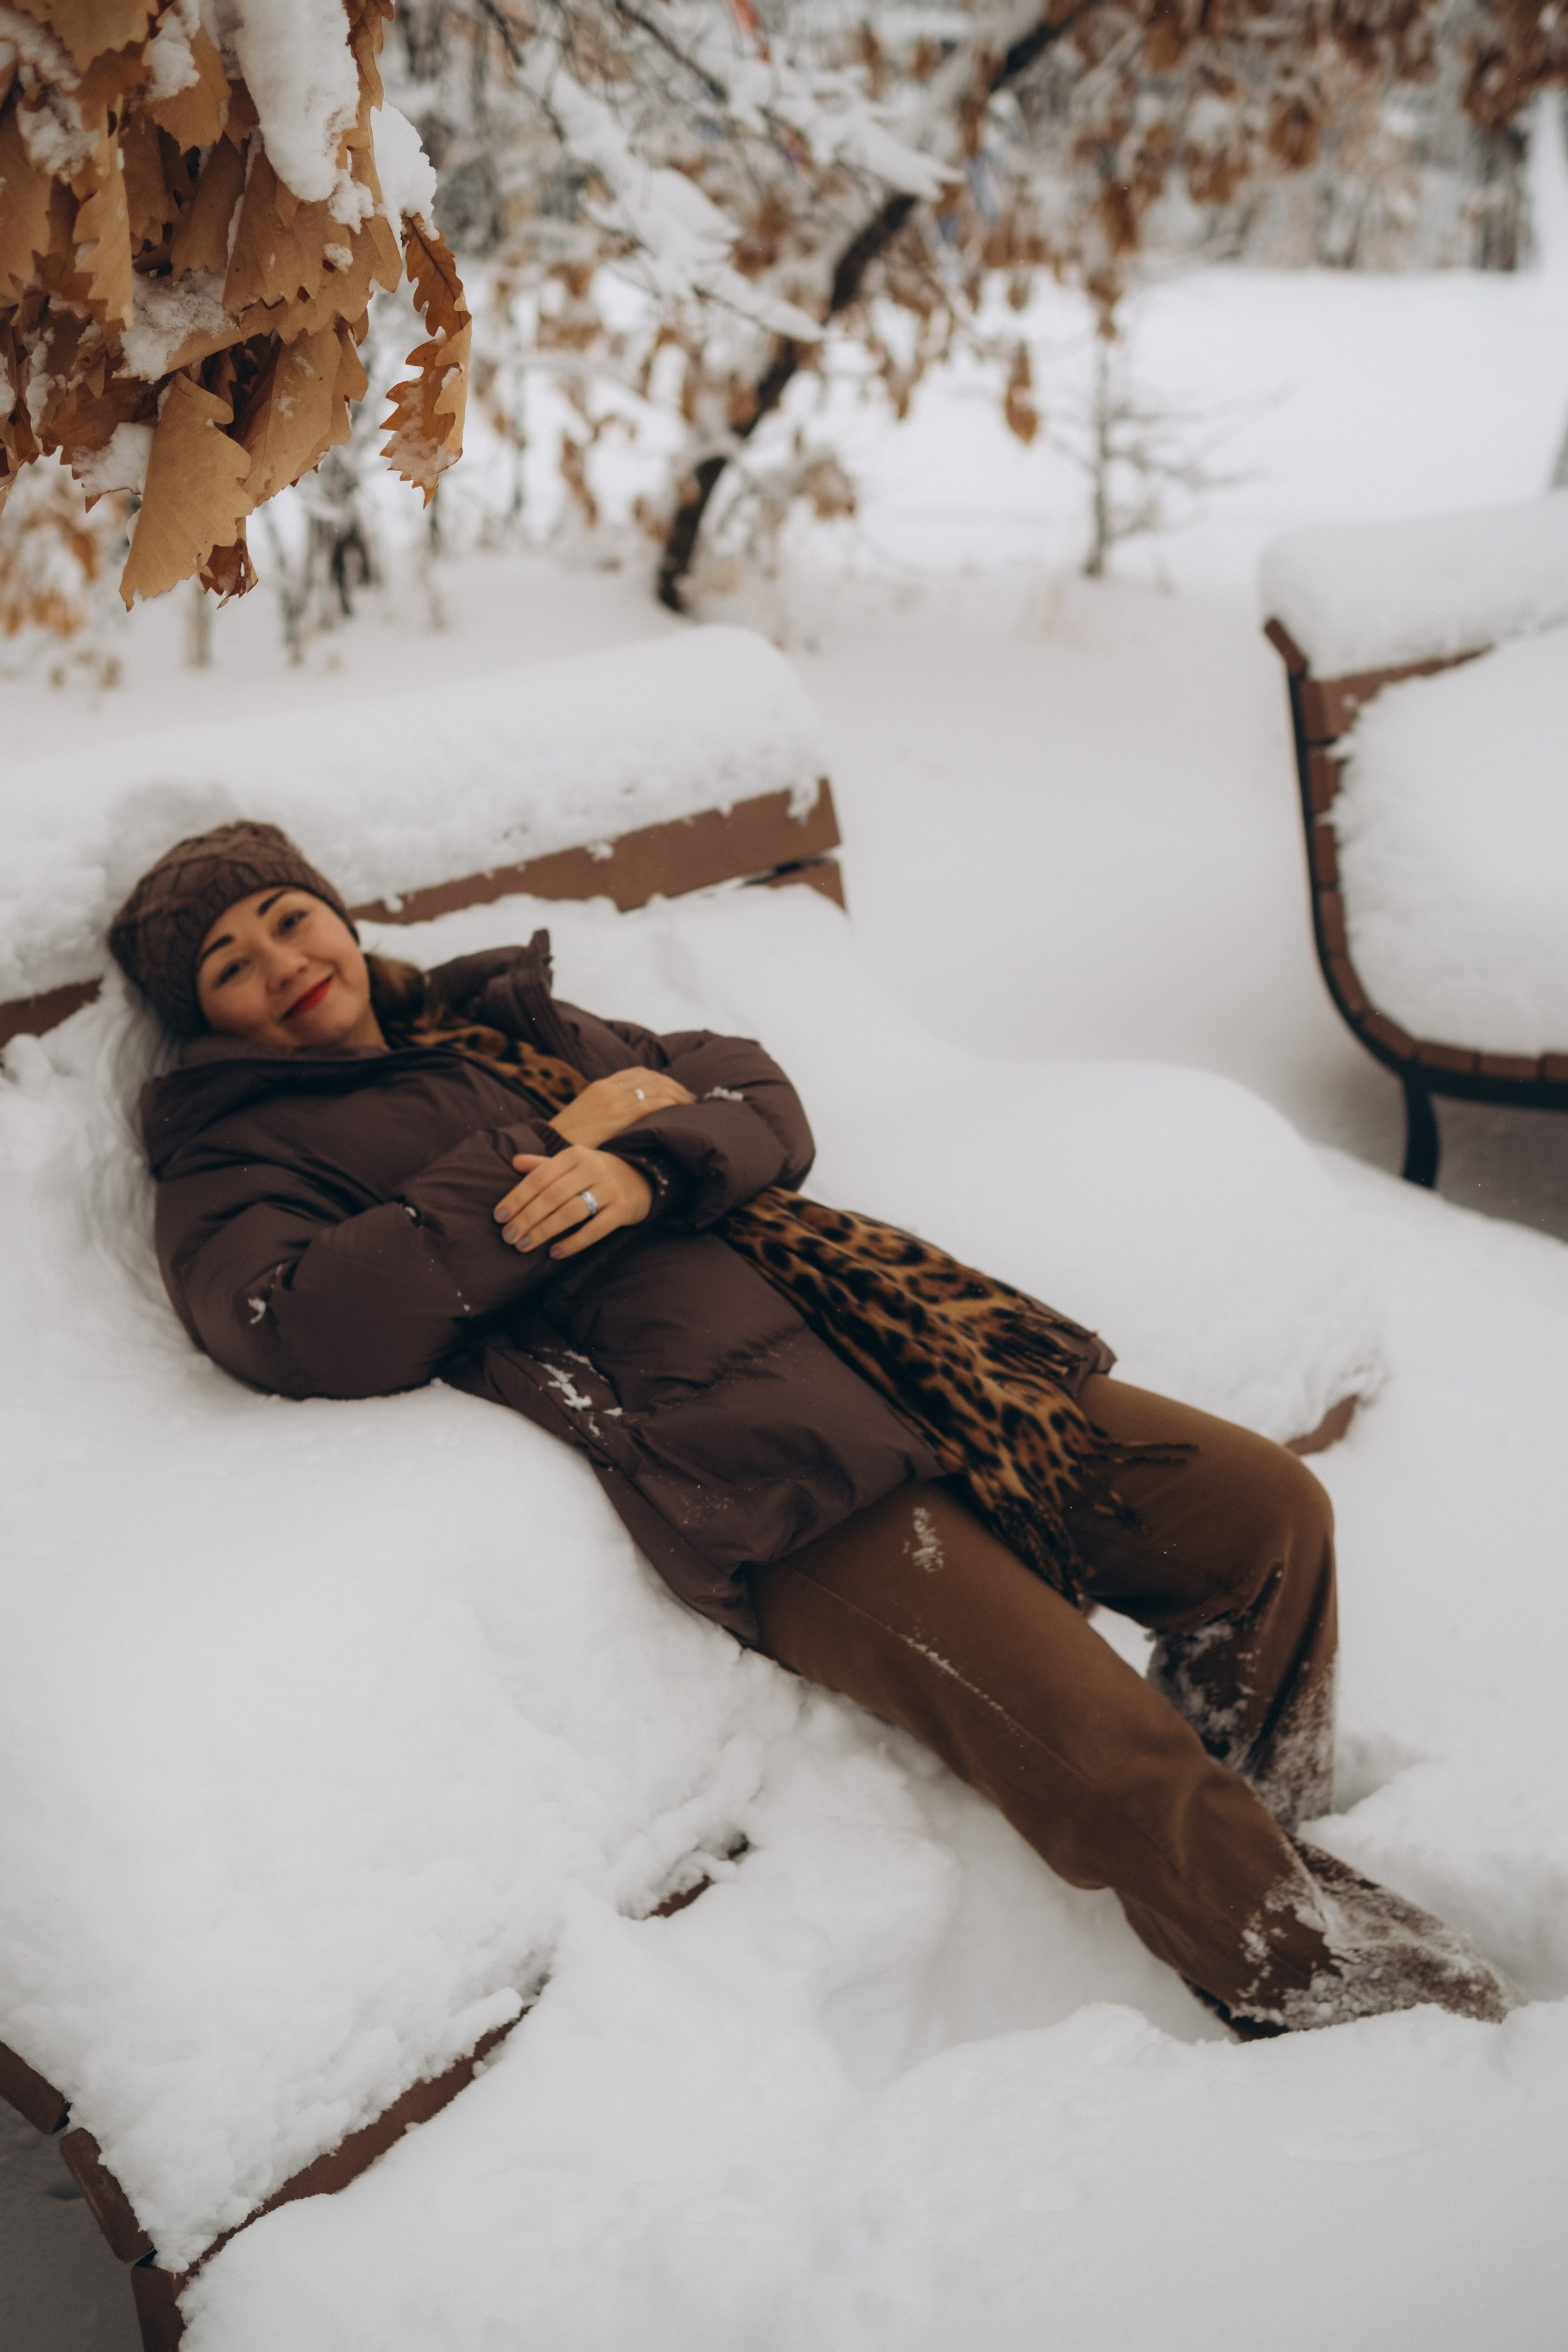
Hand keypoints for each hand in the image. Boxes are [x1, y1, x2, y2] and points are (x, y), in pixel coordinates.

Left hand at [493, 1145, 652, 1259]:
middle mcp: (592, 1169)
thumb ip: (543, 1164)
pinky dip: (573, 1243)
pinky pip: (594, 1230)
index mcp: (574, 1155)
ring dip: (544, 1231)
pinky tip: (555, 1252)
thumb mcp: (572, 1163)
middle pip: (552, 1196)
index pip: (539, 1177)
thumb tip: (514, 1162)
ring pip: (571, 1212)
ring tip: (524, 1245)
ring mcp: (609, 1190)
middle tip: (508, 1237)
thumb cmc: (595, 1173)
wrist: (641, 1179)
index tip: (499, 1216)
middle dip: (526, 1218)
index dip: (517, 1197)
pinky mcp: (621, 1210)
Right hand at [549, 1067, 691, 1148]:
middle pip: (650, 1077)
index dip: (659, 1079)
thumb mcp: (585, 1117)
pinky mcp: (618, 1118)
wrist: (548, 1148)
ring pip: (654, 1088)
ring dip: (675, 1094)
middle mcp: (608, 1089)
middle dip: (672, 1085)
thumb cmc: (567, 1140)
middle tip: (688, 1097)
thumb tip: (624, 1118)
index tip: (673, 1089)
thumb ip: (604, 1112)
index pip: (636, 1073)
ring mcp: (613, 1102)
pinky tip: (679, 1110)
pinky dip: (668, 1104)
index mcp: (599, 1087)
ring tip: (688, 1104)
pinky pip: (651, 1104)